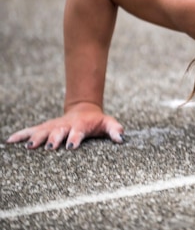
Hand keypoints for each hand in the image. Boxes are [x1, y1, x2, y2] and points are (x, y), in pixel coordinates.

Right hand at [6, 102, 123, 149]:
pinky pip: (31, 130)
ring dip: (36, 138)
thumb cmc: (97, 121)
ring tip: (29, 146)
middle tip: (51, 147)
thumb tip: (121, 139)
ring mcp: (54, 126)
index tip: (71, 146)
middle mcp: (65, 125)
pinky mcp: (45, 127)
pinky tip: (10, 141)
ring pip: (43, 131)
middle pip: (58, 132)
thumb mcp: (108, 123)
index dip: (75, 138)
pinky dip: (21, 134)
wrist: (84, 109)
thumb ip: (115, 130)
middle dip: (54, 139)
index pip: (78, 132)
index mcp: (81, 125)